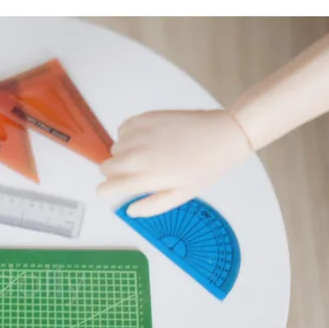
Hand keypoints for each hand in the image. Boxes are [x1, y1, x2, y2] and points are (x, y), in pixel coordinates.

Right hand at [96, 110, 253, 216]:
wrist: (222, 135)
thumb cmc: (204, 168)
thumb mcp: (181, 195)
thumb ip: (152, 206)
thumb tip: (130, 210)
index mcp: (144, 177)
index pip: (105, 188)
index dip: (108, 192)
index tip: (116, 191)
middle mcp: (135, 155)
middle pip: (105, 167)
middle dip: (116, 173)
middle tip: (138, 173)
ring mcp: (138, 134)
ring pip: (115, 148)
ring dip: (124, 153)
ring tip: (149, 153)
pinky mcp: (143, 117)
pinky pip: (123, 130)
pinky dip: (130, 136)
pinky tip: (150, 139)